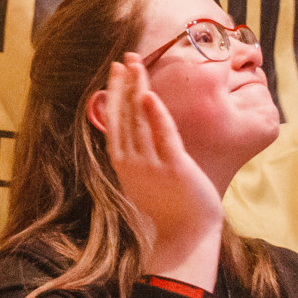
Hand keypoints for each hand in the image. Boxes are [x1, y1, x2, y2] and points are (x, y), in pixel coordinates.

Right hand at [97, 54, 222, 287]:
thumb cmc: (169, 211)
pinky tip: (150, 95)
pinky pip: (162, 136)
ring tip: (136, 65)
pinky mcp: (173, 168)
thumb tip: (141, 136)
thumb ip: (142, 157)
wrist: (183, 239)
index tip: (117, 72)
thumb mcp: (146, 181)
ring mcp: (151, 165)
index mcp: (124, 163)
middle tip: (125, 58)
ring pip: (139, 120)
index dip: (115, 93)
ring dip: (136, 89)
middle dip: (123, 84)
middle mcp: (132, 161)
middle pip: (124, 115)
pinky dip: (155, 115)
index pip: (115, 121)